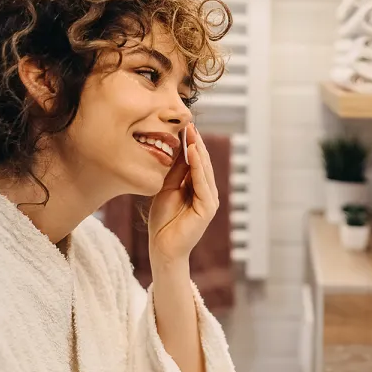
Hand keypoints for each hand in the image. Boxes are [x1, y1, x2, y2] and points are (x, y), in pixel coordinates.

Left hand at [146, 123, 218, 266]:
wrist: (162, 247)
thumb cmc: (163, 221)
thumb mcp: (167, 188)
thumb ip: (176, 171)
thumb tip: (181, 148)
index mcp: (198, 188)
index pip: (196, 162)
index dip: (191, 144)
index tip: (184, 126)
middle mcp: (207, 192)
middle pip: (202, 163)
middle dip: (196, 143)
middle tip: (189, 124)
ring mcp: (209, 200)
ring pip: (204, 170)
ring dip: (198, 151)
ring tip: (191, 134)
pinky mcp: (207, 208)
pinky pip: (203, 183)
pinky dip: (198, 167)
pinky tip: (192, 152)